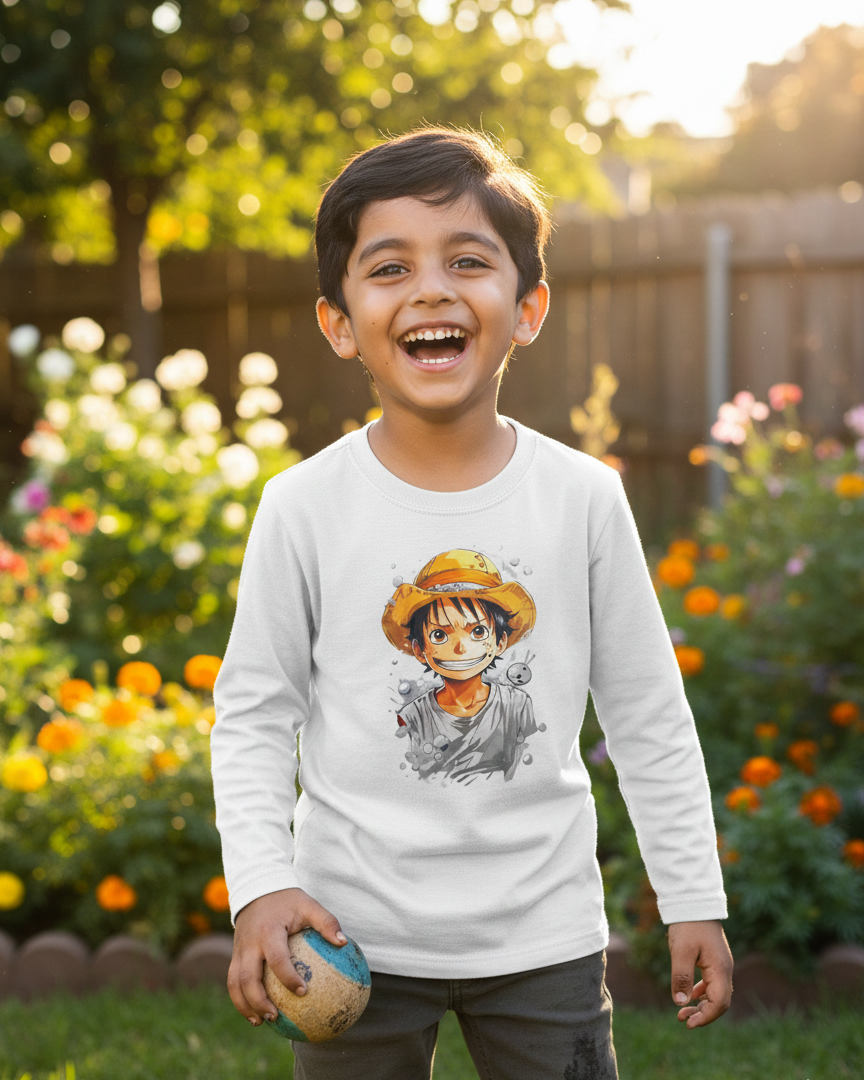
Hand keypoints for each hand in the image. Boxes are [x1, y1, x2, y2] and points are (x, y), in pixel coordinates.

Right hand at [227, 887, 345, 1026]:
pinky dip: (241, 999)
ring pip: (234, 983)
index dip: (288, 977)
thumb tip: (343, 943)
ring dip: (244, 1005)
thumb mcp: (308, 905)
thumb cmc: (288, 901)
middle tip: (275, 1017)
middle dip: (258, 1001)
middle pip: (247, 978)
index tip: (303, 991)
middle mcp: (249, 943)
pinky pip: (233, 980)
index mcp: (268, 932)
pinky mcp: (234, 955)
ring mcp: (238, 950)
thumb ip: (326, 922)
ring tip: (260, 1023)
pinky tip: (255, 1013)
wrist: (258, 889)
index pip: (277, 958)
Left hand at [667, 919, 732, 1028]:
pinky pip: (711, 983)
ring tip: (682, 1013)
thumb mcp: (681, 951)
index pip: (719, 1002)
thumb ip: (682, 977)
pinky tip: (689, 997)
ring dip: (701, 1005)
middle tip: (682, 1019)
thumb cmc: (688, 925)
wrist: (694, 902)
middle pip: (719, 1001)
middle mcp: (725, 969)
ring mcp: (720, 965)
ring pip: (715, 993)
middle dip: (703, 1014)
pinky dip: (701, 993)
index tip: (688, 1023)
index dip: (705, 1017)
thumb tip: (682, 1004)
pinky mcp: (714, 960)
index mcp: (720, 969)